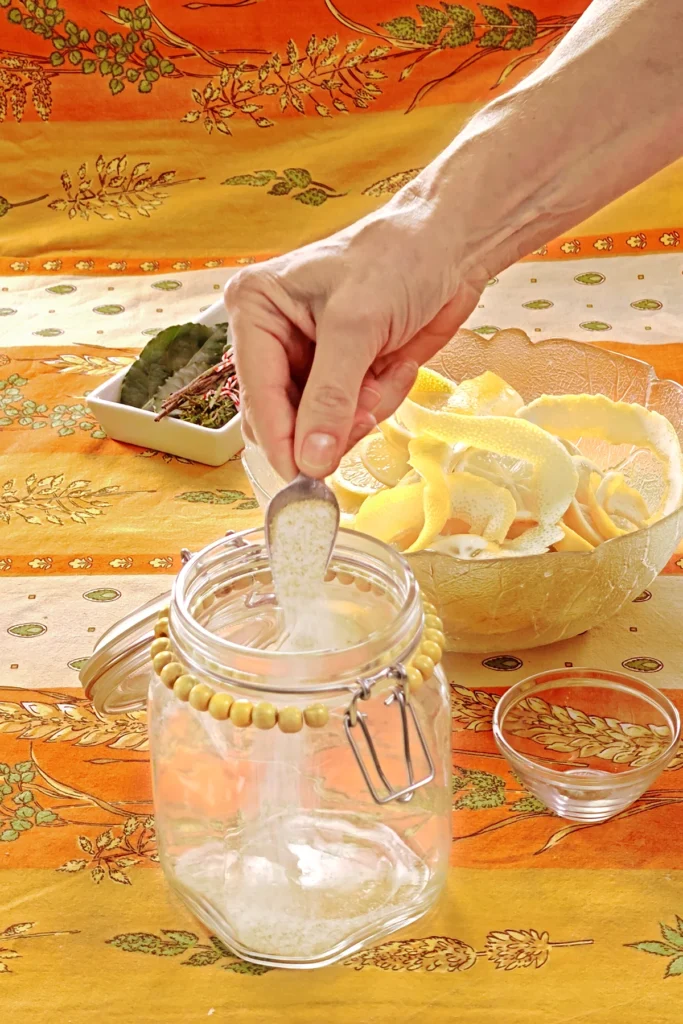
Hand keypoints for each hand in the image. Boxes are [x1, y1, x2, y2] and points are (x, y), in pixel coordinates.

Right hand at [225, 194, 485, 480]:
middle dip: (327, 424)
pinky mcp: (342, 374)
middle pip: (281, 419)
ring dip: (359, 412)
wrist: (452, 245)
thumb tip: (310, 461)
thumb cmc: (398, 258)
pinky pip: (349, 418)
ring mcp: (308, 360)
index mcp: (256, 310)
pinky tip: (395, 365)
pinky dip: (378, 401)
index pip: (257, 393)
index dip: (281, 439)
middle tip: (365, 410)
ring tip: (386, 371)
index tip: (305, 477)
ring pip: (318, 427)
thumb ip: (330, 398)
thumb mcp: (357, 326)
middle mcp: (273, 339)